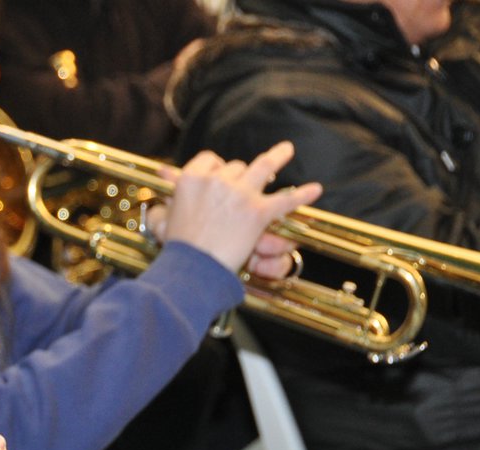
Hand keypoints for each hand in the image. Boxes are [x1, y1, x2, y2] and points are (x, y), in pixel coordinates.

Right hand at [155, 141, 321, 273]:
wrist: (192, 268)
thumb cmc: (178, 247)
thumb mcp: (166, 215)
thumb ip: (172, 191)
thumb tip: (163, 170)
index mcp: (193, 178)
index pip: (210, 160)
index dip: (217, 167)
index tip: (220, 173)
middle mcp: (217, 180)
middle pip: (235, 167)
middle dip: (240, 176)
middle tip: (246, 183)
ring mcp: (240, 194)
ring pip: (263, 167)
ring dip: (278, 156)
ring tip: (287, 150)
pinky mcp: (258, 212)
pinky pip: (286, 199)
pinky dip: (302, 195)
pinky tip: (316, 189)